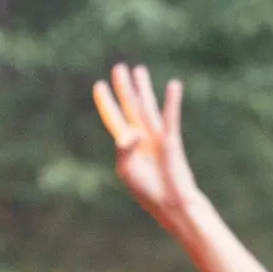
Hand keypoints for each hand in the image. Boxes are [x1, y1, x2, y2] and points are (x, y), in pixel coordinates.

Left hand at [95, 62, 201, 229]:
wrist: (171, 204)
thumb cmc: (148, 192)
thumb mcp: (127, 171)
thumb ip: (124, 150)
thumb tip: (132, 132)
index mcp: (127, 146)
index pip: (114, 119)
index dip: (106, 103)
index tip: (99, 85)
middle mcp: (141, 137)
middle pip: (130, 107)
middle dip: (124, 88)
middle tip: (119, 67)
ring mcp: (157, 137)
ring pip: (147, 107)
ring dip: (143, 89)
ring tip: (139, 69)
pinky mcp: (171, 141)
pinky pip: (170, 118)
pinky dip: (171, 102)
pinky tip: (173, 85)